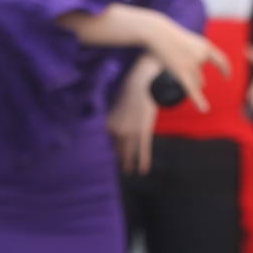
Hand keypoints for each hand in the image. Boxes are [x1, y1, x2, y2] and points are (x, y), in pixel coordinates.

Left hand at [107, 56, 158, 172]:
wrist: (143, 80)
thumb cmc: (132, 87)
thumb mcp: (119, 101)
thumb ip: (118, 114)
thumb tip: (121, 120)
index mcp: (109, 122)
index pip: (110, 139)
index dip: (113, 146)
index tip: (113, 153)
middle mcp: (117, 130)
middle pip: (118, 147)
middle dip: (120, 156)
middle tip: (122, 167)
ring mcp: (130, 131)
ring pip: (129, 151)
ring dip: (129, 162)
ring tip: (128, 171)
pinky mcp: (144, 131)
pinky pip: (143, 148)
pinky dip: (143, 160)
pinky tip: (143, 170)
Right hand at [143, 14, 227, 112]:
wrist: (158, 33)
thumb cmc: (172, 38)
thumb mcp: (189, 45)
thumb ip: (197, 62)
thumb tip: (201, 84)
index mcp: (206, 47)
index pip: (221, 60)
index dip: (225, 69)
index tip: (227, 76)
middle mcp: (202, 55)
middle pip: (199, 76)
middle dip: (187, 76)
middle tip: (175, 63)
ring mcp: (193, 64)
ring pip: (191, 81)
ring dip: (181, 78)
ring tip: (170, 63)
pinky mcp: (182, 71)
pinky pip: (192, 89)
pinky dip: (199, 100)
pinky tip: (205, 109)